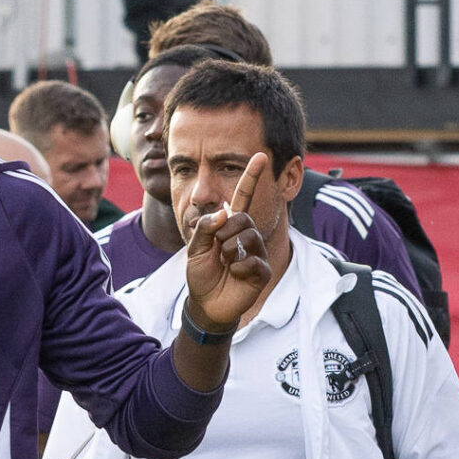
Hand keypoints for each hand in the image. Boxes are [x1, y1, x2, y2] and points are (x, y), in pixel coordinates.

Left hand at [182, 152, 274, 332]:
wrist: (206, 303)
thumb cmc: (202, 273)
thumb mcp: (195, 248)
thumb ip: (205, 228)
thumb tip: (223, 213)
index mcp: (231, 224)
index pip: (244, 196)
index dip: (252, 177)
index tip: (261, 156)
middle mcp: (247, 234)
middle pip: (242, 218)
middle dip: (223, 235)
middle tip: (217, 252)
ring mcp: (257, 252)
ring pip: (248, 238)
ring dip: (228, 252)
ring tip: (225, 264)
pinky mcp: (262, 270)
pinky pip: (253, 261)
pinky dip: (238, 269)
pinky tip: (234, 275)